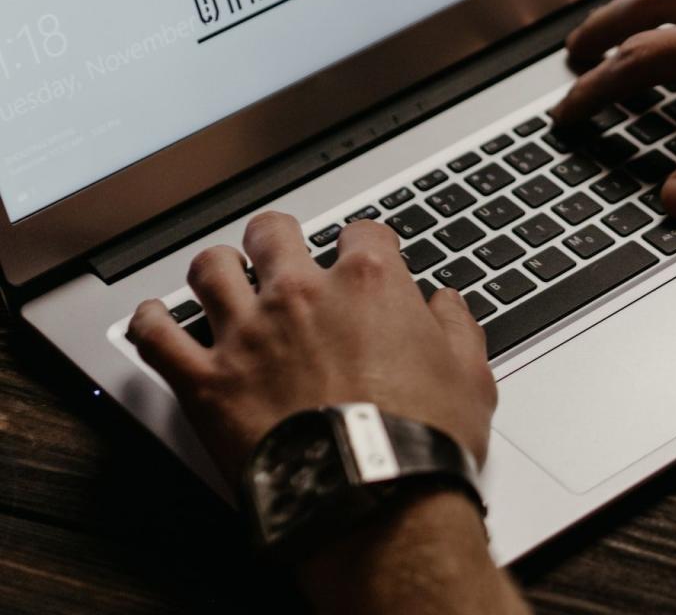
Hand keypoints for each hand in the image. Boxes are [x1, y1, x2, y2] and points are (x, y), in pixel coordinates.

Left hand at [126, 212, 496, 485]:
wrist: (374, 501)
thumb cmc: (422, 442)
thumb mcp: (470, 376)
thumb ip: (457, 326)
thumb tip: (445, 304)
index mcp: (368, 284)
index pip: (362, 231)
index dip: (365, 243)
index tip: (364, 258)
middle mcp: (300, 295)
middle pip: (273, 232)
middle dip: (279, 238)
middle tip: (283, 253)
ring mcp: (247, 335)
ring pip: (210, 269)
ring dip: (218, 269)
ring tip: (224, 277)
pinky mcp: (206, 382)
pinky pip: (155, 335)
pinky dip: (149, 322)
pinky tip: (153, 318)